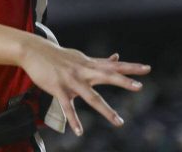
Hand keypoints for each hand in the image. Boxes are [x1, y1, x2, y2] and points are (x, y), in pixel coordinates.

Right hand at [19, 34, 150, 135]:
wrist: (34, 50)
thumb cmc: (59, 56)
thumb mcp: (81, 57)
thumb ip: (100, 61)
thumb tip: (117, 57)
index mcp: (90, 65)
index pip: (113, 66)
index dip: (130, 67)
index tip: (147, 69)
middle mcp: (83, 71)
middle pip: (106, 76)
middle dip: (123, 81)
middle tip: (139, 87)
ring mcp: (71, 80)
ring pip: (91, 96)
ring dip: (106, 109)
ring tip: (119, 122)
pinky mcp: (59, 88)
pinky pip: (68, 107)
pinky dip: (73, 120)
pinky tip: (79, 131)